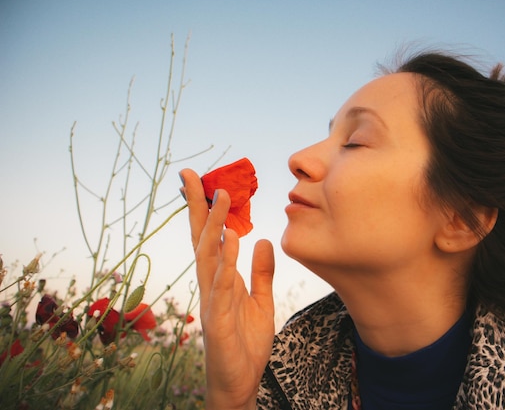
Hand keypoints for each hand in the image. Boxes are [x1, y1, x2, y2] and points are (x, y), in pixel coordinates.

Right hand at [180, 169, 274, 409]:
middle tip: (190, 175)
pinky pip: (221, 287)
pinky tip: (231, 240)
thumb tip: (260, 239)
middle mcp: (211, 284)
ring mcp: (212, 301)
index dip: (206, 210)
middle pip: (202, 239)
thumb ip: (261, 272)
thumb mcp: (261, 301)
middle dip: (197, 207)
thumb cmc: (246, 343)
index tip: (202, 181)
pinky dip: (225, 262)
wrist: (241, 383)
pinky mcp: (217, 320)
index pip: (211, 238)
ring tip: (219, 196)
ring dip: (213, 226)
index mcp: (221, 279)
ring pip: (208, 257)